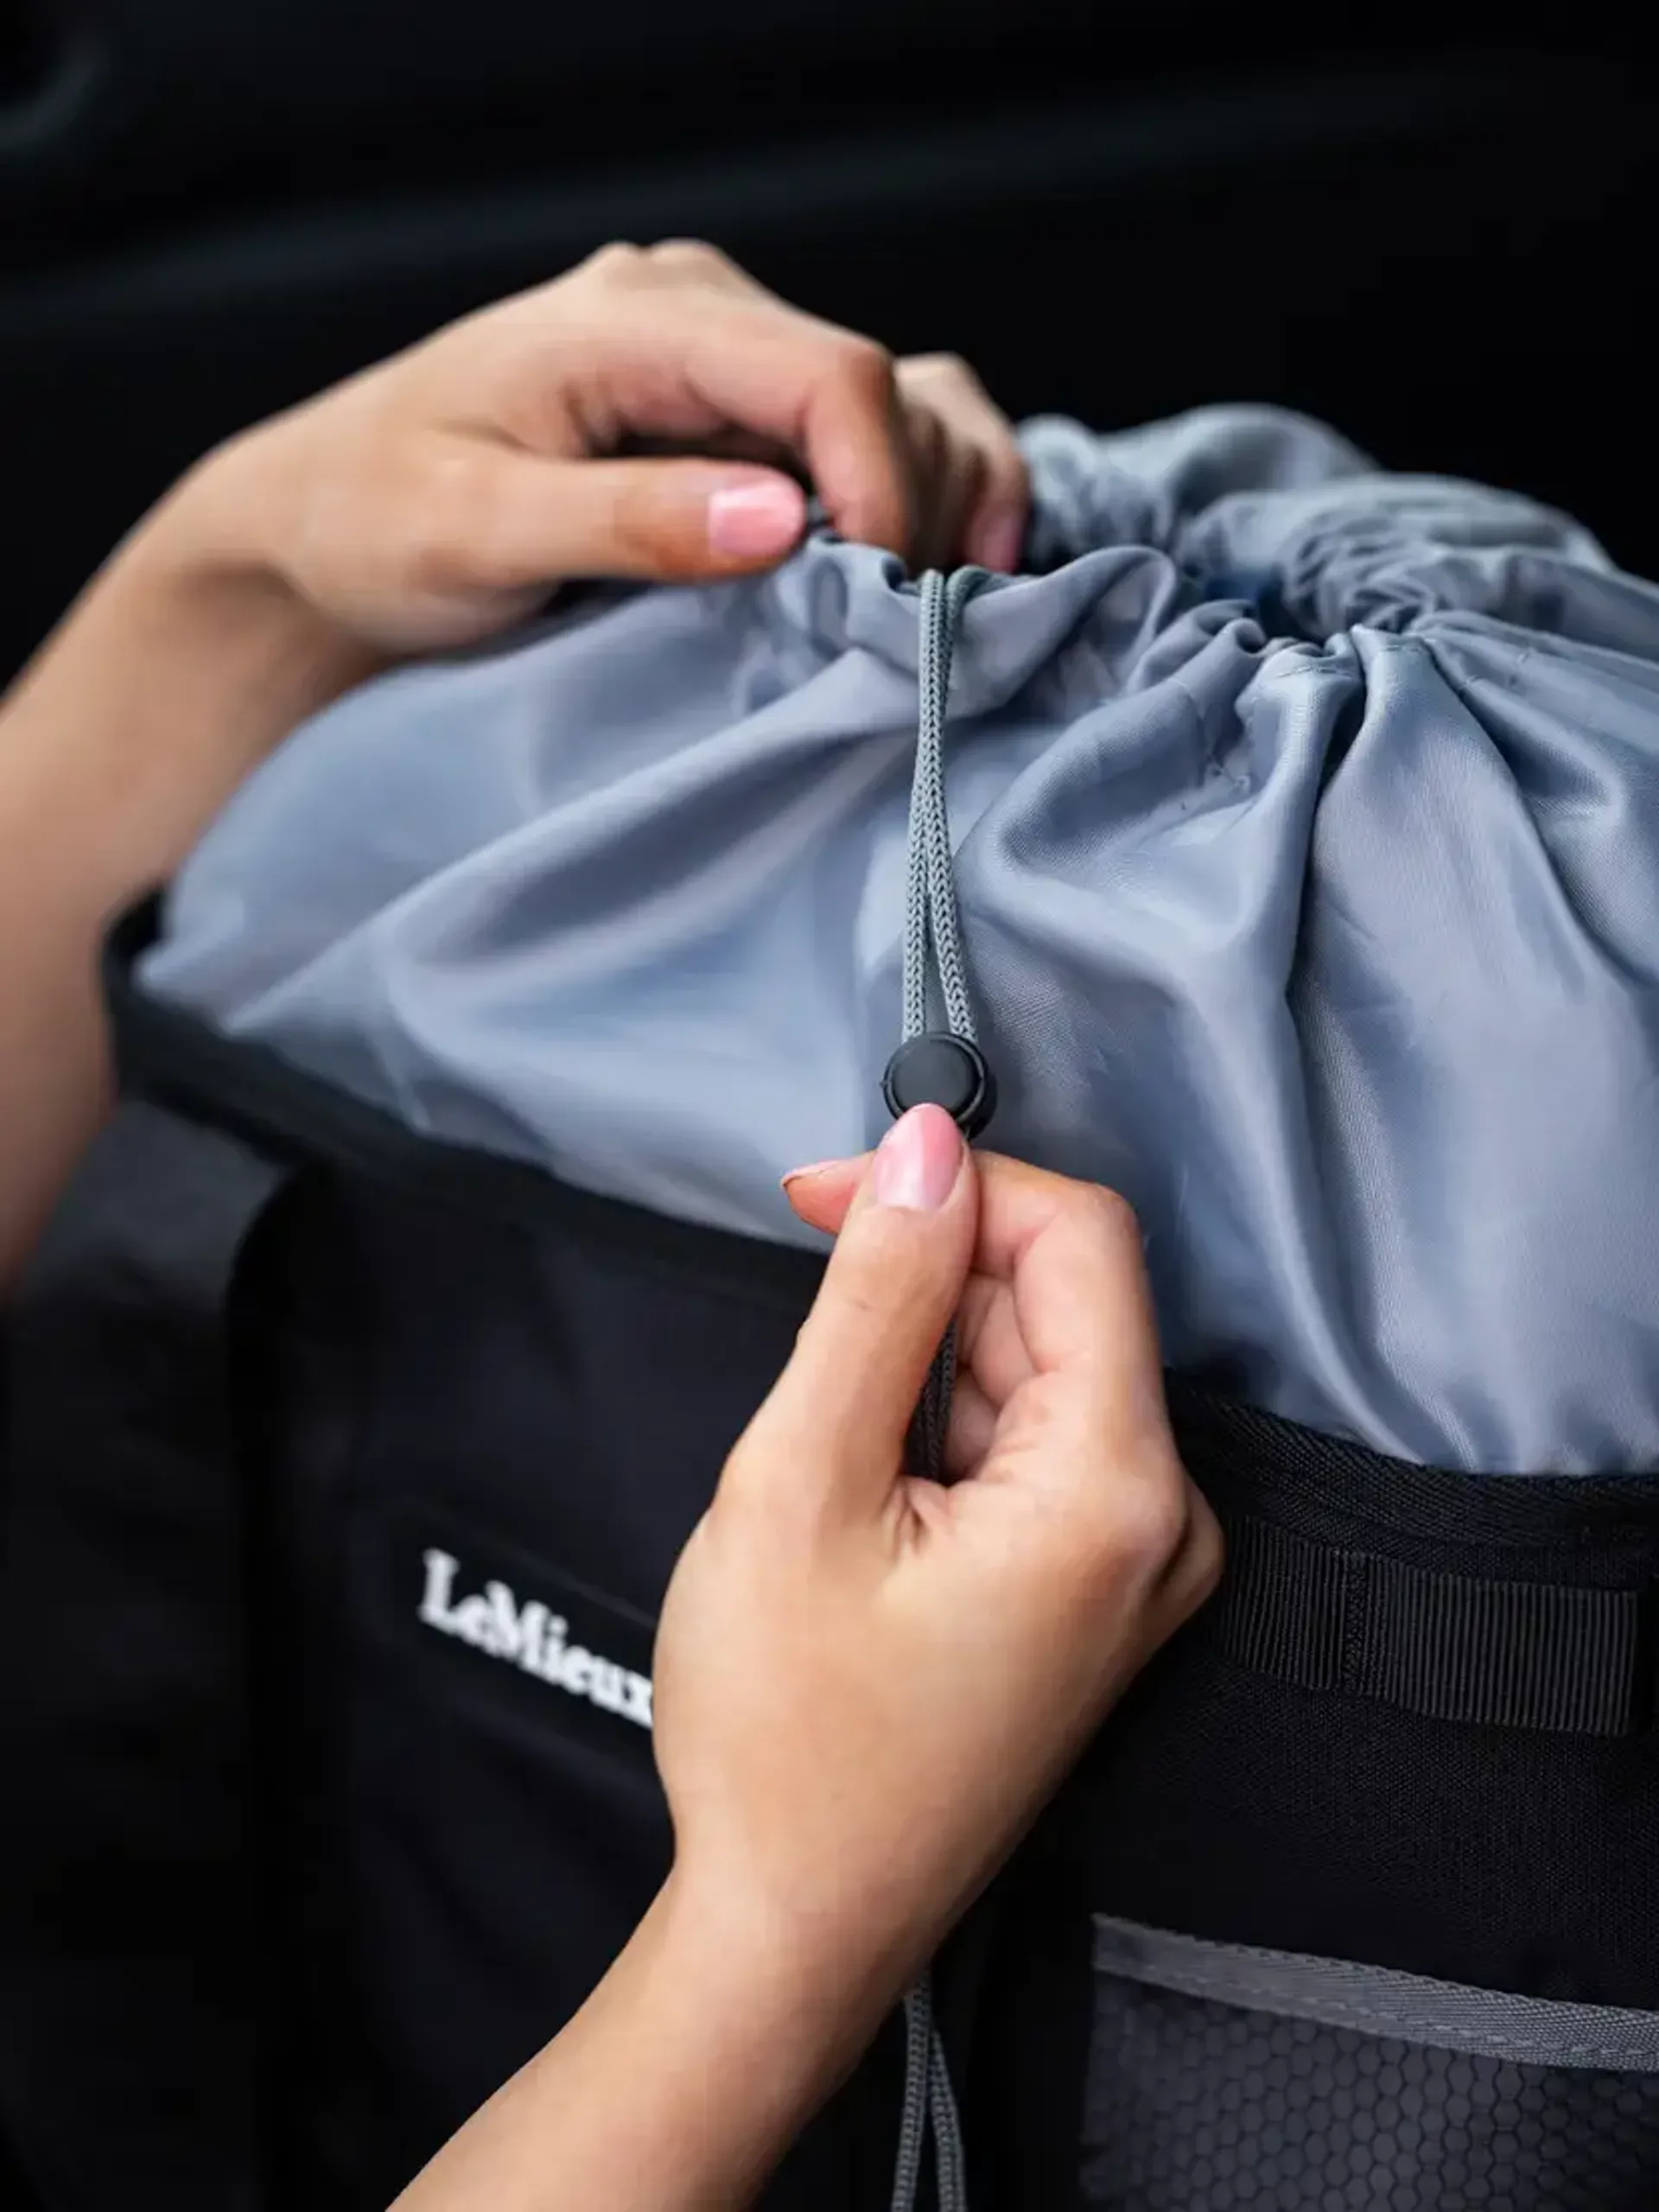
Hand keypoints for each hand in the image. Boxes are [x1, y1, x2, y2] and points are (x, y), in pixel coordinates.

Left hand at [202, 239, 1028, 654]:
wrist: (326, 526)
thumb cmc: (375, 524)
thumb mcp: (476, 535)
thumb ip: (627, 521)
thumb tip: (783, 520)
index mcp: (640, 318)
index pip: (829, 375)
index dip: (885, 490)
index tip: (882, 608)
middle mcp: (703, 316)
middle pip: (892, 393)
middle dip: (920, 516)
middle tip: (897, 643)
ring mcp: (731, 364)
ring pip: (911, 409)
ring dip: (945, 509)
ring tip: (922, 619)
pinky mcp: (744, 420)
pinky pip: (881, 439)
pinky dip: (929, 503)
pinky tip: (925, 580)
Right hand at [652, 1104, 1221, 2033]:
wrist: (795, 1927)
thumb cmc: (785, 1734)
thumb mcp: (800, 1482)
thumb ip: (877, 1297)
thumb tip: (926, 1148)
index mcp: (1117, 1490)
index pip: (1081, 1239)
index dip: (953, 1185)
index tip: (825, 1193)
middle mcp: (1164, 1519)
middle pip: (1063, 1302)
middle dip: (930, 1279)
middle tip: (805, 1342)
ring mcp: (1137, 1561)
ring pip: (1039, 1368)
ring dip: (926, 1361)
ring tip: (830, 1469)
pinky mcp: (1096, 1587)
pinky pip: (1034, 1442)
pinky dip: (944, 1425)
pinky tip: (870, 1496)